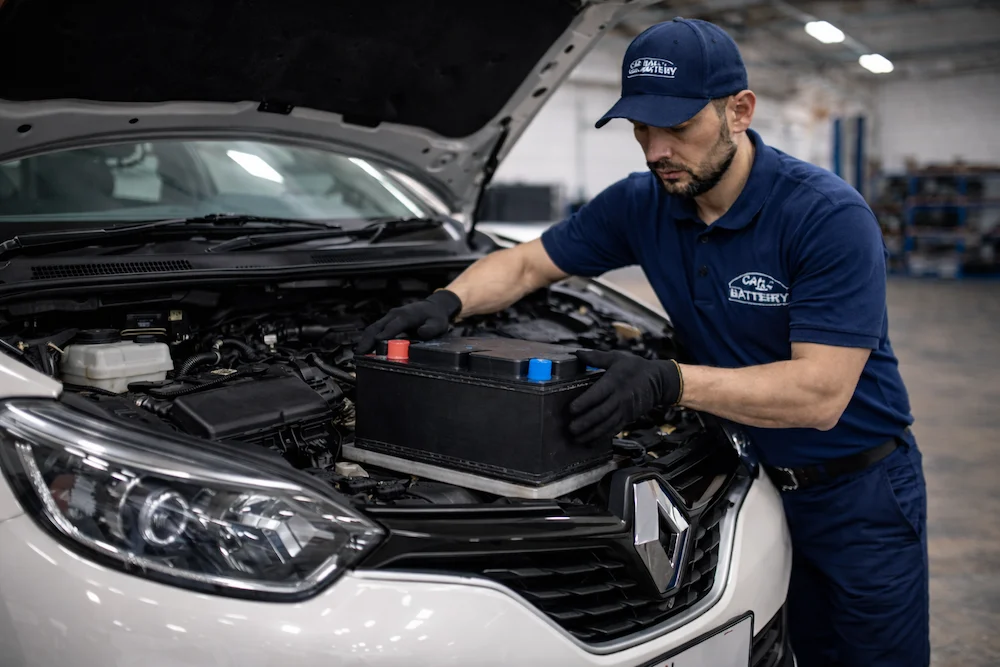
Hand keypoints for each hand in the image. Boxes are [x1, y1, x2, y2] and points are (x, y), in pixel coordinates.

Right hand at [355, 290, 462, 353]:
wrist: (433, 307)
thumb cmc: (435, 317)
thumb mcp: (438, 324)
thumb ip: (431, 329)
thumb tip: (421, 333)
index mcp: (405, 316)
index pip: (392, 327)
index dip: (383, 336)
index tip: (373, 347)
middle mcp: (394, 314)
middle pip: (377, 327)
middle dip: (367, 341)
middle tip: (360, 355)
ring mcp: (389, 316)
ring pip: (373, 328)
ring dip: (365, 340)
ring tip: (359, 354)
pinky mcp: (387, 320)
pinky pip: (375, 328)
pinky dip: (368, 338)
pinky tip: (365, 348)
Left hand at [568, 350, 682, 443]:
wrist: (659, 381)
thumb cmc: (635, 367)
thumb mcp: (617, 358)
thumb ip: (596, 357)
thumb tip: (577, 353)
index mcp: (615, 381)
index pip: (598, 394)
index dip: (584, 402)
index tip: (571, 409)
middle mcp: (619, 397)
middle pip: (601, 413)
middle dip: (585, 422)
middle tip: (571, 428)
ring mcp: (624, 410)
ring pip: (607, 424)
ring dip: (591, 433)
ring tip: (577, 439)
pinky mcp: (628, 418)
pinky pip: (614, 429)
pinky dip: (602, 437)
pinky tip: (591, 442)